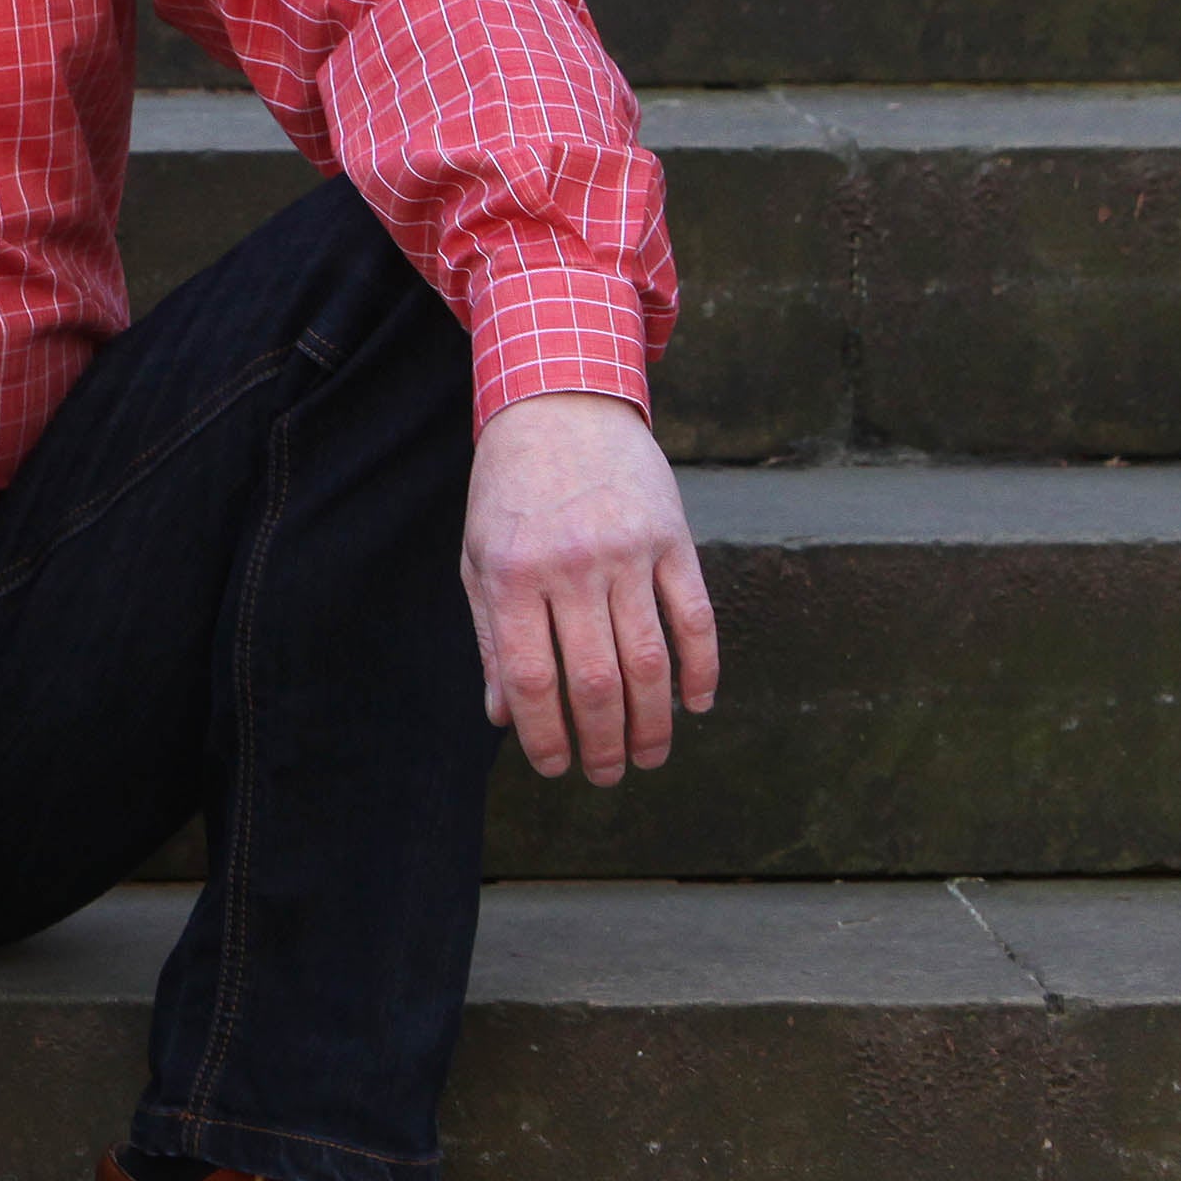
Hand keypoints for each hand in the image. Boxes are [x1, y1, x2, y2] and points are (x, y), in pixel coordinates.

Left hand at [461, 390, 717, 785]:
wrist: (560, 407)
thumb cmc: (510, 493)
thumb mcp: (480, 559)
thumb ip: (490, 638)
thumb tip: (502, 716)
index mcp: (512, 576)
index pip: (532, 679)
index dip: (545, 735)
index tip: (555, 767)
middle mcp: (571, 567)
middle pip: (595, 680)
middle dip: (603, 741)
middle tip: (608, 774)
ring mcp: (627, 552)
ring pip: (649, 659)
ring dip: (653, 720)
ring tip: (649, 755)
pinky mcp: (672, 538)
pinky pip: (695, 617)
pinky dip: (701, 668)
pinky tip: (694, 703)